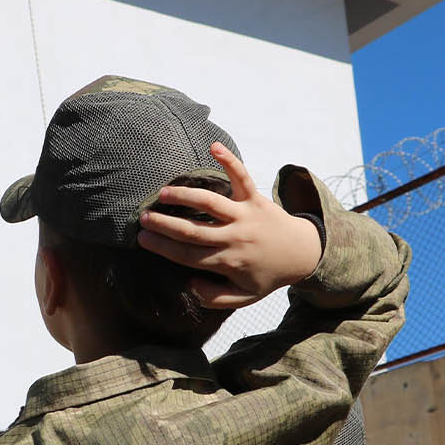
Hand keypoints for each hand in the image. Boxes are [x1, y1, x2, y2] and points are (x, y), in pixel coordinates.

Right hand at [136, 142, 322, 307]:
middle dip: (164, 224)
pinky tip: (213, 147)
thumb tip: (190, 285)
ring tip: (163, 193)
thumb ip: (215, 298)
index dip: (162, 247)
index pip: (187, 255)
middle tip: (143, 217)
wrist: (302, 253)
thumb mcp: (244, 297)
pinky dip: (229, 160)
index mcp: (228, 262)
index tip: (142, 239)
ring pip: (210, 203)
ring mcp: (245, 215)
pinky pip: (242, 177)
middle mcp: (235, 237)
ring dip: (185, 197)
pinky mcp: (256, 198)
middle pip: (193, 231)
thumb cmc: (267, 274)